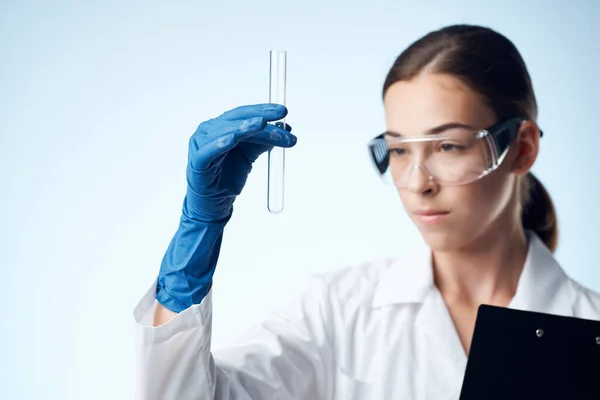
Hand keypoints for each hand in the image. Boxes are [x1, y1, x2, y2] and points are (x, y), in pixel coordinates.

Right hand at [184, 103, 295, 221]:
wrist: (214, 204)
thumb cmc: (227, 177)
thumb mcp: (250, 155)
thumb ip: (264, 141)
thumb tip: (286, 127)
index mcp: (221, 126)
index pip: (244, 113)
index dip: (263, 109)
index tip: (283, 111)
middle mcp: (209, 130)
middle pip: (237, 120)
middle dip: (261, 119)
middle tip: (282, 119)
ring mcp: (200, 144)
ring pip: (226, 132)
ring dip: (246, 128)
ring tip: (262, 124)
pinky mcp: (197, 162)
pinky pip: (209, 151)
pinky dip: (220, 143)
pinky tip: (232, 139)